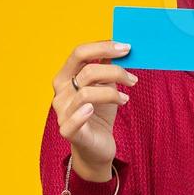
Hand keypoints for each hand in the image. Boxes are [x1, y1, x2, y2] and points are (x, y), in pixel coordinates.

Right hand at [51, 40, 137, 180]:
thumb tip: (120, 47)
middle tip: (133, 79)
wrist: (96, 148)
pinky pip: (74, 120)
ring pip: (87, 93)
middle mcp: (60, 92)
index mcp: (66, 77)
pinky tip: (107, 109)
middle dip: (115, 71)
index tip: (127, 48)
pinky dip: (87, 113)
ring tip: (125, 99)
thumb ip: (107, 68)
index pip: (79, 53)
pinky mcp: (68, 131)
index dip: (103, 47)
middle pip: (87, 71)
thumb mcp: (105, 87)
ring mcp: (62, 112)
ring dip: (112, 93)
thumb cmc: (99, 115)